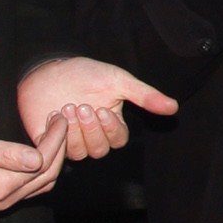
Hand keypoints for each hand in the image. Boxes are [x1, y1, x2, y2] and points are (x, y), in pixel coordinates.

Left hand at [16, 56, 178, 161]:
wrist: (49, 69)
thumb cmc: (85, 74)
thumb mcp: (118, 80)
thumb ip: (144, 96)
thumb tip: (174, 107)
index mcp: (110, 123)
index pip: (118, 139)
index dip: (111, 129)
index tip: (103, 109)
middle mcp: (92, 136)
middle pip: (100, 150)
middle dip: (92, 129)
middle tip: (83, 106)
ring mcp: (71, 141)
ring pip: (80, 153)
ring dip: (75, 132)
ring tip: (67, 108)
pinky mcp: (50, 142)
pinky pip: (57, 153)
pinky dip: (57, 134)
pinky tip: (54, 114)